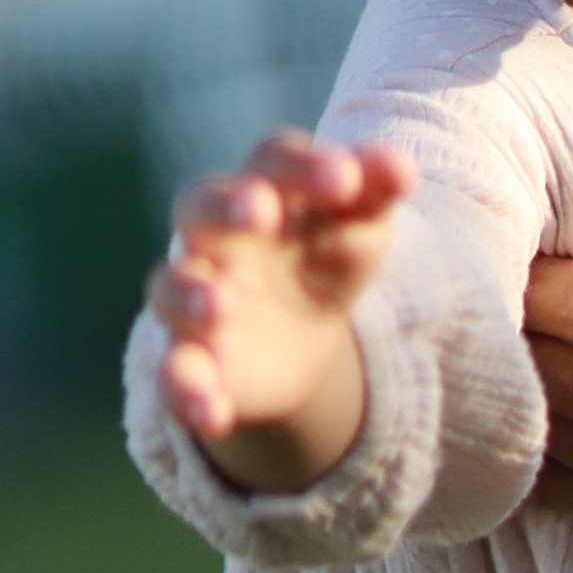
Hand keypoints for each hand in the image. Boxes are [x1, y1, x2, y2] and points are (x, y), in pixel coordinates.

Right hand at [149, 130, 412, 486]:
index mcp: (265, 190)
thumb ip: (374, 195)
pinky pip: (172, 372)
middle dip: (226, 206)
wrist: (299, 337)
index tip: (345, 180)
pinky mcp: (189, 360)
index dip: (305, 165)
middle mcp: (216, 238)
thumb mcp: (359, 228)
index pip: (273, 159)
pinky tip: (213, 413)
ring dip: (191, 294)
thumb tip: (402, 164)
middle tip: (261, 211)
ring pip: (171, 288)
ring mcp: (196, 298)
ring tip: (221, 307)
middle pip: (200, 206)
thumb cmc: (326, 256)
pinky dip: (185, 391)